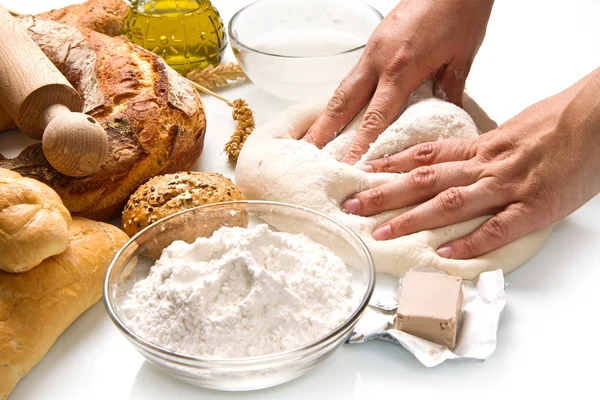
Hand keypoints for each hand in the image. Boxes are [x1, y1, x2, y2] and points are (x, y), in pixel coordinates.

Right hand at [303, 0, 493, 163]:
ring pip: (343, 88)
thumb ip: (448, 91)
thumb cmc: (461, 12)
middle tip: (308, 153)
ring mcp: (373, 50)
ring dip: (327, 114)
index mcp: (401, 68)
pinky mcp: (374, 42)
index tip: (348, 166)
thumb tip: (444, 116)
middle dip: (324, 131)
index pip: (375, 118)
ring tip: (313, 137)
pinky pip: (353, 75)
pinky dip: (343, 96)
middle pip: (343, 103)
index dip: (360, 145)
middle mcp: (379, 60)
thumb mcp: (461, 58)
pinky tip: (339, 110)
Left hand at [341, 68, 599, 258]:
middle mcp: (485, 166)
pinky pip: (497, 228)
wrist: (599, 118)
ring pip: (449, 203)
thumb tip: (458, 160)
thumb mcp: (512, 130)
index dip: (389, 165)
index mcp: (481, 148)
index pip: (424, 156)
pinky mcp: (534, 207)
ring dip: (412, 219)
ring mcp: (507, 187)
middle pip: (424, 180)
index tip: (361, 174)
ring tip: (381, 231)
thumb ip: (483, 149)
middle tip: (352, 206)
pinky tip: (445, 253)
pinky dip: (470, 242)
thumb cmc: (559, 121)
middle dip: (384, 194)